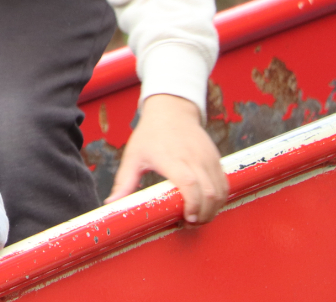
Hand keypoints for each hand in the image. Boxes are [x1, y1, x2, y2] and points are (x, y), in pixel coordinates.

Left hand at [107, 94, 227, 223]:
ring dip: (213, 209)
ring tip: (199, 217)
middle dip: (204, 214)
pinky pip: (224, 183)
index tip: (187, 218)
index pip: (190, 185)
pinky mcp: (216, 159)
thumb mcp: (133, 156)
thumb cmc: (150, 134)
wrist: (171, 111)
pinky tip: (207, 205)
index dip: (193, 205)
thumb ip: (124, 181)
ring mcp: (208, 159)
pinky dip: (219, 198)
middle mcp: (194, 159)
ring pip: (221, 190)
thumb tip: (111, 203)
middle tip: (191, 223)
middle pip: (210, 193)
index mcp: (172, 159)